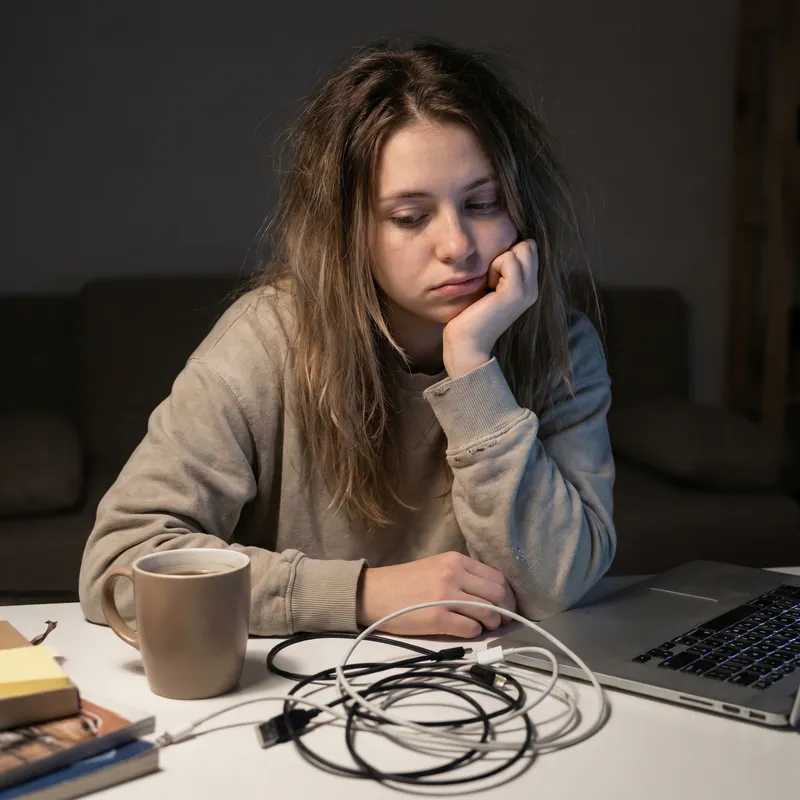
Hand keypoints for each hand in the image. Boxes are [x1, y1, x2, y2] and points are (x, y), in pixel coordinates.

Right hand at [356, 551, 516, 637]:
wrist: (374, 593)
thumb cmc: (405, 582)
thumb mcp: (437, 567)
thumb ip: (463, 575)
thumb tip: (493, 594)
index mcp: (455, 560)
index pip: (497, 577)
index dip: (508, 595)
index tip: (507, 606)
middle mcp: (454, 574)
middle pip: (498, 595)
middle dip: (505, 611)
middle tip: (501, 621)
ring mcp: (446, 596)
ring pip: (489, 613)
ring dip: (492, 624)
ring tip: (484, 627)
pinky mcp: (437, 618)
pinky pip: (471, 629)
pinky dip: (474, 633)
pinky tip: (466, 631)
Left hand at [443, 239, 538, 378]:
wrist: (468, 344)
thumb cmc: (471, 316)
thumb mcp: (491, 289)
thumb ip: (501, 271)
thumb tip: (500, 247)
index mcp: (529, 288)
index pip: (529, 249)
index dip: (508, 253)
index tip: (494, 276)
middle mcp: (533, 288)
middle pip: (529, 246)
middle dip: (506, 254)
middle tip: (492, 278)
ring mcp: (527, 290)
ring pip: (521, 249)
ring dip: (499, 261)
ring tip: (490, 284)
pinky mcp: (515, 292)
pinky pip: (508, 259)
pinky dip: (494, 267)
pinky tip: (488, 287)